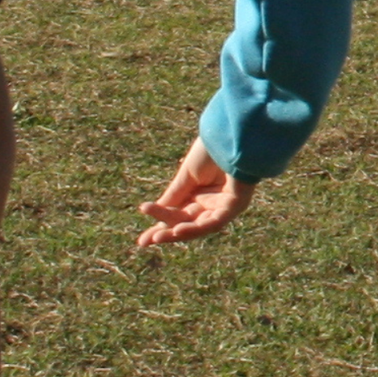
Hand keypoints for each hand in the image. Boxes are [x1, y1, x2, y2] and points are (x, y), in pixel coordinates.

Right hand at [137, 139, 256, 248]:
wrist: (230, 134)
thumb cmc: (211, 150)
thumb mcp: (187, 175)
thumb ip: (175, 195)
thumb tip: (158, 211)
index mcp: (199, 193)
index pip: (177, 214)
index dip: (159, 223)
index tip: (141, 239)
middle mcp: (212, 202)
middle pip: (186, 222)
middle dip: (166, 233)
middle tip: (143, 242)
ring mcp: (225, 205)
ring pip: (199, 226)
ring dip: (178, 233)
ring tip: (157, 237)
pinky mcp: (237, 204)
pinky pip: (214, 221)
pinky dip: (196, 227)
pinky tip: (177, 229)